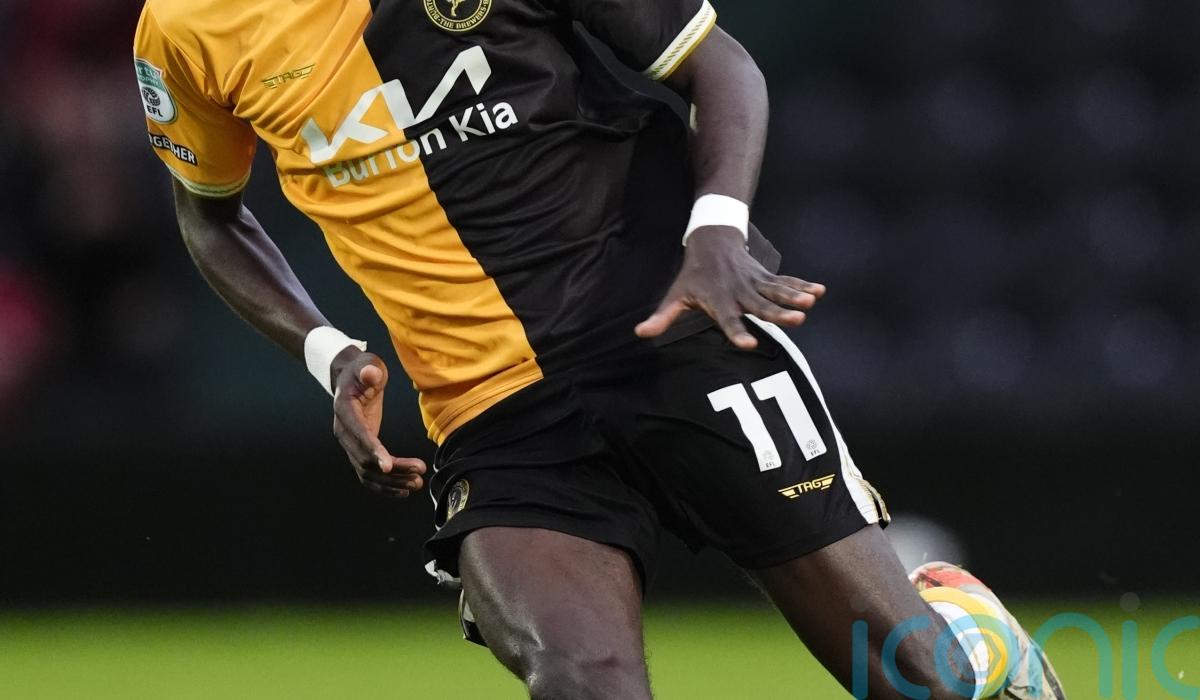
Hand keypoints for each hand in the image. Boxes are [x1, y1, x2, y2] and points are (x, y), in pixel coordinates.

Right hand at [331, 349, 426, 497]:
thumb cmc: (362, 369)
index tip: (389, 466)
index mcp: (344, 410)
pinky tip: (403, 490)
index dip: (373, 450)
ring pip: (367, 472)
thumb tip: (371, 374)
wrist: (351, 378)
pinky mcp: (358, 450)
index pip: (358, 433)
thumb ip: (369, 370)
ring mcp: (349, 444)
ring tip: (416, 483)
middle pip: (364, 458)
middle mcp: (343, 431)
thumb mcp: (367, 363)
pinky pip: (368, 474)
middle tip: (418, 473)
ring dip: (391, 482)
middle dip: (391, 470)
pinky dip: (384, 485)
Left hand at [635, 227, 824, 348]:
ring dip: (794, 296)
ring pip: (776, 291)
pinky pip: (786, 280)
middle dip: (778, 313)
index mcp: (718, 300)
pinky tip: (820, 290)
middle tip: (796, 320)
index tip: (749, 345)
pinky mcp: (766, 276)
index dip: (737, 332)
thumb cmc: (693, 276)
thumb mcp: (676, 295)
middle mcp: (739, 292)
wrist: (712, 239)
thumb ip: (662, 317)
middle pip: (760, 305)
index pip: (727, 319)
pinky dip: (802, 284)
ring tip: (811, 302)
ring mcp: (755, 282)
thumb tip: (640, 333)